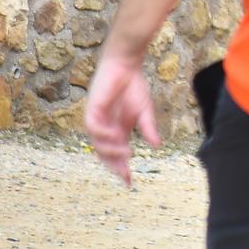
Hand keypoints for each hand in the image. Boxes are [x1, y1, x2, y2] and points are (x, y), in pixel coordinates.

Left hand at [83, 49, 158, 186]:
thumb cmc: (134, 86)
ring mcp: (97, 119)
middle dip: (114, 165)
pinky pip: (93, 127)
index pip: (115, 154)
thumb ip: (148, 128)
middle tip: (125, 174)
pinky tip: (117, 136)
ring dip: (111, 151)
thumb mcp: (145, 112)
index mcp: (116, 130)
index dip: (121, 168)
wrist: (126, 66)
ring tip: (127, 152)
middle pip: (104, 154)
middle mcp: (104, 128)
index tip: (129, 183)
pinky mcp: (92, 109)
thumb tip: (156, 146)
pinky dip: (104, 134)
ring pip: (97, 143)